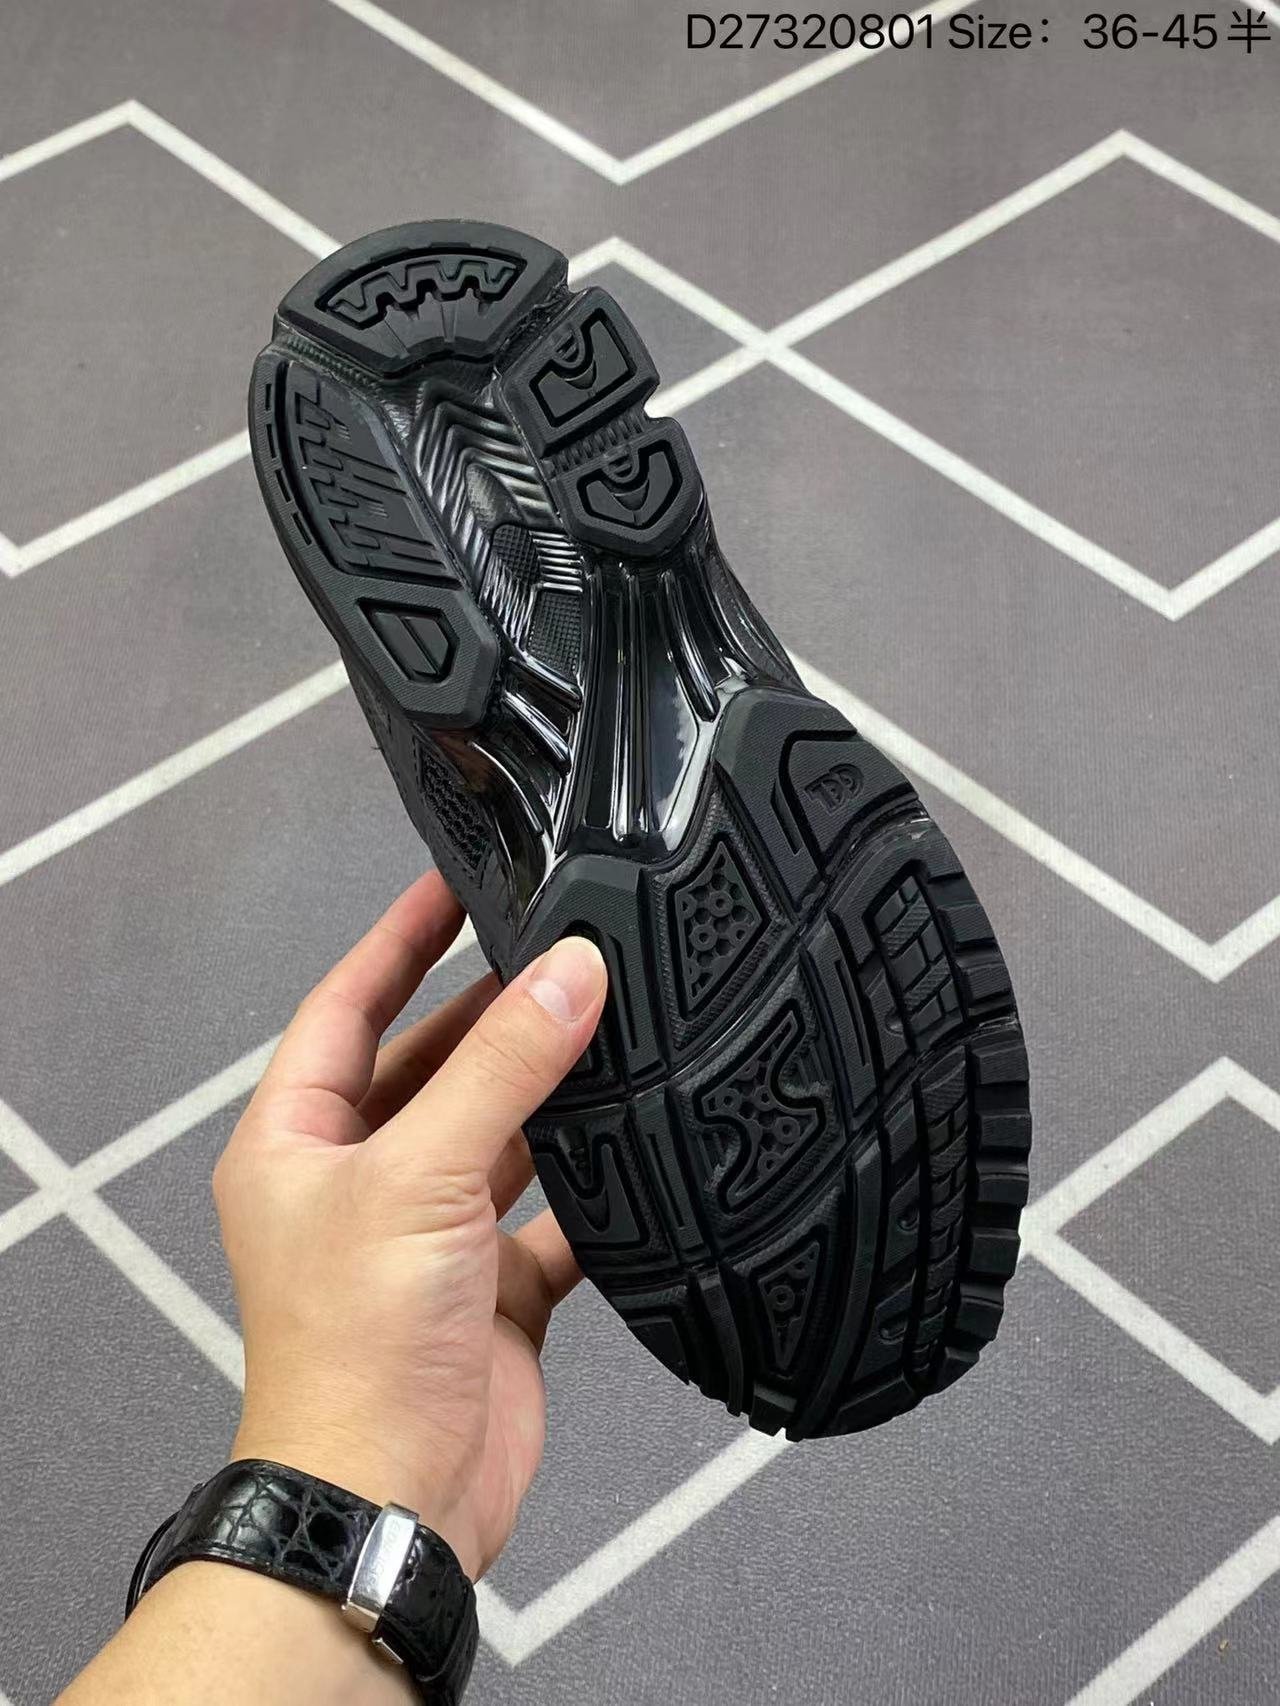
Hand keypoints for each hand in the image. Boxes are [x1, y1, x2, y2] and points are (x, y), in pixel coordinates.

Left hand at [213, 871, 606, 1580]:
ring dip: (549, 1090)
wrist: (395, 1499)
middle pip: (432, 1064)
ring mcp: (431, 1234)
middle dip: (493, 1012)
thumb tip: (570, 973)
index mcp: (298, 1141)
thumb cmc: (356, 1349)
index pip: (347, 1006)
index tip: (457, 881)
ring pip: (499, 1132)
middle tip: (563, 950)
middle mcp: (360, 1180)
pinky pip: (552, 1213)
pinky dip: (593, 1184)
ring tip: (613, 1023)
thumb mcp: (422, 1178)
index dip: (399, 939)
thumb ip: (503, 1069)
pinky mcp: (493, 1287)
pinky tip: (638, 1144)